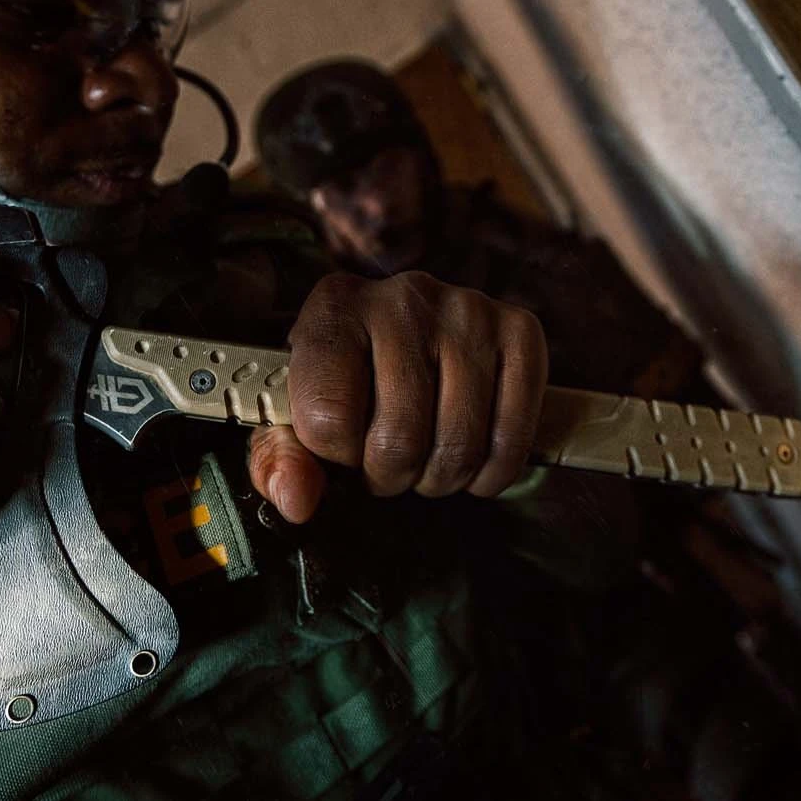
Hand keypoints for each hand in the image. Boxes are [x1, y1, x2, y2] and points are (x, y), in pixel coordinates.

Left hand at [248, 271, 547, 522]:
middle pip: (399, 440)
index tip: (343, 442)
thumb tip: (298, 502)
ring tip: (426, 457)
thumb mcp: (295, 415)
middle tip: (389, 461)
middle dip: (392, 475)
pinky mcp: (520, 331)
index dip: (337, 454)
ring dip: (440, 477)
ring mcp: (468, 311)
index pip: (329, 418)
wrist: (409, 336)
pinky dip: (491, 473)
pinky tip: (472, 459)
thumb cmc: (346, 383)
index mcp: (334, 309)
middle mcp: (402, 297)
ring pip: (458, 446)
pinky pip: (512, 438)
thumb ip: (279, 459)